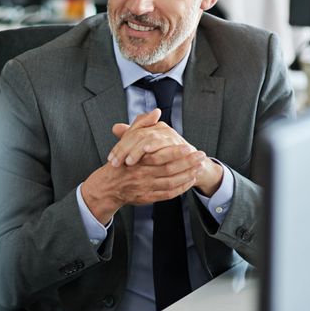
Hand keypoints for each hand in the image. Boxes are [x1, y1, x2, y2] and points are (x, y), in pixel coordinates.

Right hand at [108, 110, 223, 197]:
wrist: (109, 186)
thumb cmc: (119, 162)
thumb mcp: (126, 140)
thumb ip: (141, 124)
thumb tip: (156, 113)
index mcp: (138, 160)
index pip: (160, 156)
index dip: (176, 152)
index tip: (188, 147)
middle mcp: (142, 174)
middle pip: (169, 169)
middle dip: (187, 163)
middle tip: (200, 156)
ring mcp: (146, 188)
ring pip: (171, 182)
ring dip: (187, 175)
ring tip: (198, 168)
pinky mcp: (149, 198)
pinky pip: (168, 194)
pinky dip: (181, 188)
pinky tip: (189, 181)